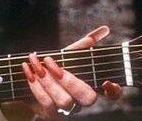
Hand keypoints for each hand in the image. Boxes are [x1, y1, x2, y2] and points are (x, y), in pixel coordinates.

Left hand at [3, 26, 122, 118]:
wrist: (27, 82)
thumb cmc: (54, 67)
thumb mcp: (69, 55)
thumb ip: (85, 45)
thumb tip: (105, 29)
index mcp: (90, 85)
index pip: (112, 94)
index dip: (114, 90)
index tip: (107, 81)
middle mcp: (82, 101)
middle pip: (88, 98)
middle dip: (70, 79)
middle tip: (51, 62)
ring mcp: (67, 109)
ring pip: (65, 100)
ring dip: (48, 80)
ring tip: (36, 63)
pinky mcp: (51, 114)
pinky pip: (46, 101)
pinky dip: (35, 84)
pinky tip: (28, 69)